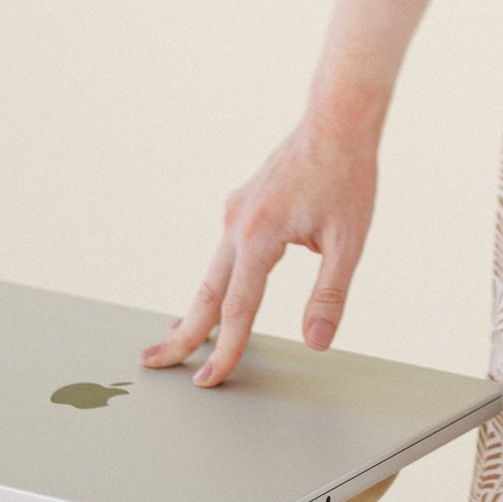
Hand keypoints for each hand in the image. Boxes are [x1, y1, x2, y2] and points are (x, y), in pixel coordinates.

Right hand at [139, 106, 378, 386]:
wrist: (337, 121)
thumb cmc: (347, 176)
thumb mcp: (349, 240)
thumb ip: (330, 294)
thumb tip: (317, 341)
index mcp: (260, 234)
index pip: (238, 307)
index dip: (225, 349)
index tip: (209, 380)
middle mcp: (238, 223)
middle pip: (207, 292)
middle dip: (182, 333)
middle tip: (154, 363)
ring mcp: (236, 212)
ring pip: (211, 272)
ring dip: (195, 309)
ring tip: (174, 339)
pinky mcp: (242, 206)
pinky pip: (222, 253)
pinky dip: (213, 282)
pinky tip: (211, 297)